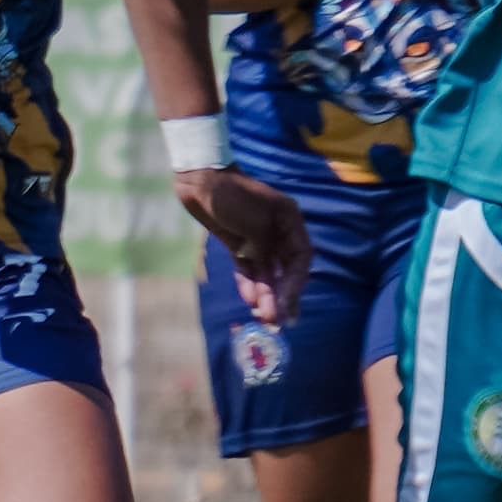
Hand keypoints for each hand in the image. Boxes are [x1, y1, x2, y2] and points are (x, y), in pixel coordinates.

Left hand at [175, 166, 309, 322]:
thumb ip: (266, 253)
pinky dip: (248, 284)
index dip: (296, 284)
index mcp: (290, 222)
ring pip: (266, 273)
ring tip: (263, 316)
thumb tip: (271, 285)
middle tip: (278, 321)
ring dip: (265, 294)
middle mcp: (278, 233)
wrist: (200, 180)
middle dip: (281, 295)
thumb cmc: (233, 195)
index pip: (301, 258)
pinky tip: (250, 301)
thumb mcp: (256, 223)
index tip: (289, 304)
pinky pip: (247, 269)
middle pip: (285, 269)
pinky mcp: (239, 245)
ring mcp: (258, 240)